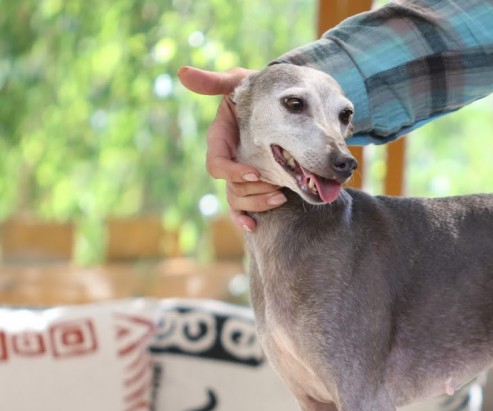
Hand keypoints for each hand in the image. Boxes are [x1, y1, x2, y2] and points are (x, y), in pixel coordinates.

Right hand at [177, 66, 285, 230]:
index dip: (232, 172)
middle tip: (276, 189)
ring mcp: (241, 173)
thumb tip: (183, 74)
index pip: (217, 164)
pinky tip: (254, 226)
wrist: (281, 102)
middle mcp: (229, 159)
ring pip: (239, 198)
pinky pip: (243, 208)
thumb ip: (214, 82)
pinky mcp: (255, 183)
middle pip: (230, 186)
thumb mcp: (237, 82)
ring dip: (257, 203)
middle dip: (252, 191)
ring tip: (280, 197)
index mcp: (220, 140)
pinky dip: (245, 219)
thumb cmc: (256, 89)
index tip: (254, 173)